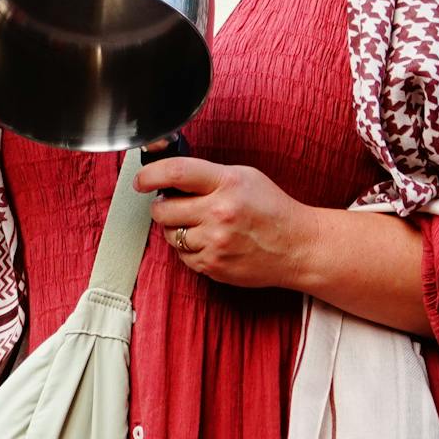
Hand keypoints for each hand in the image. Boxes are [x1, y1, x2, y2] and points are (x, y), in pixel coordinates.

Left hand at [138, 155, 310, 288]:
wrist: (297, 246)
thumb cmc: (271, 209)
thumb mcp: (244, 177)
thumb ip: (207, 176)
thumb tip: (169, 178)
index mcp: (227, 184)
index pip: (176, 173)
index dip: (150, 175)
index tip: (141, 180)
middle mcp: (219, 213)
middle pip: (162, 209)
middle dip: (162, 206)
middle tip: (174, 205)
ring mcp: (215, 242)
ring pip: (169, 234)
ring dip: (176, 229)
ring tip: (200, 225)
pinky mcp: (213, 265)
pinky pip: (182, 256)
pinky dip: (189, 249)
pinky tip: (209, 242)